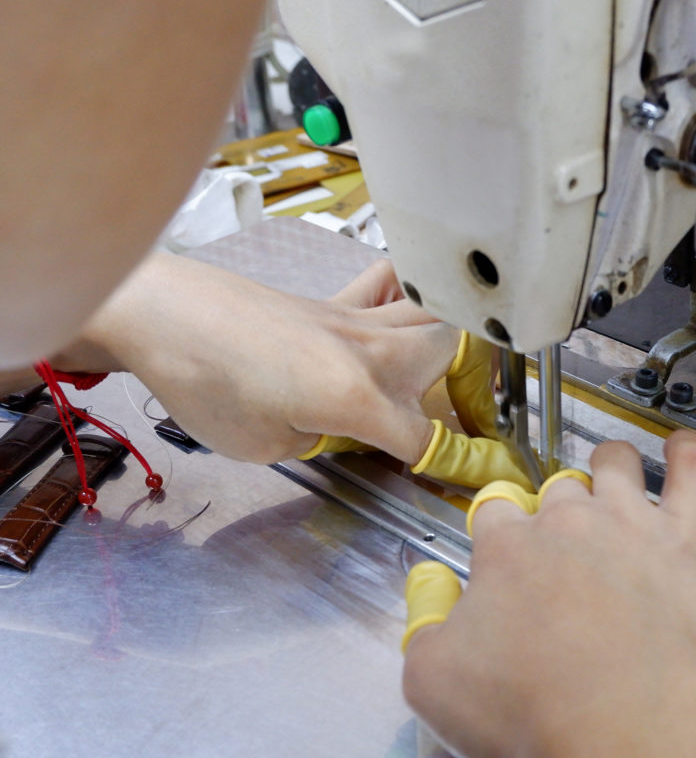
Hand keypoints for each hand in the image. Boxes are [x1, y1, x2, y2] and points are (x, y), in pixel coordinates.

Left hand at [55, 253, 459, 463]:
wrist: (162, 316)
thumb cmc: (204, 383)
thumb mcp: (263, 444)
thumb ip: (318, 440)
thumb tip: (336, 428)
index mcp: (356, 396)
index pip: (424, 437)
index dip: (452, 462)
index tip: (471, 473)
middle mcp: (368, 352)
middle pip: (452, 352)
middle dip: (467, 385)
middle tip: (461, 411)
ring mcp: (353, 319)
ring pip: (433, 310)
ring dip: (448, 337)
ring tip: (445, 366)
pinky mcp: (331, 301)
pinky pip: (389, 285)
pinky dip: (408, 293)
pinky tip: (402, 311)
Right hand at [402, 431, 695, 757]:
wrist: (625, 725)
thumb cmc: (524, 711)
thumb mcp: (432, 681)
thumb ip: (424, 624)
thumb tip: (432, 585)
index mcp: (505, 548)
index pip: (494, 512)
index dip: (496, 531)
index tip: (503, 559)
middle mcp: (567, 521)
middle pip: (558, 491)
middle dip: (556, 509)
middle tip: (565, 551)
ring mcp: (633, 522)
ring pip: (617, 466)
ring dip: (610, 468)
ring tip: (615, 482)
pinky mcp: (689, 540)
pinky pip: (692, 475)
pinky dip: (687, 454)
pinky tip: (684, 447)